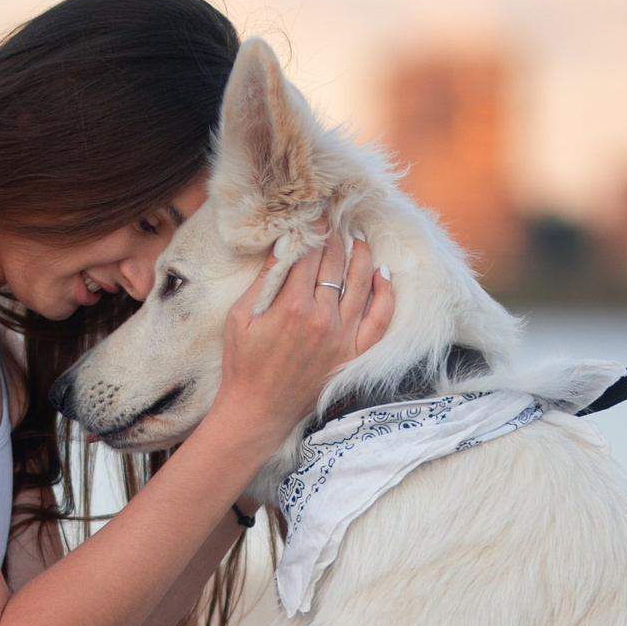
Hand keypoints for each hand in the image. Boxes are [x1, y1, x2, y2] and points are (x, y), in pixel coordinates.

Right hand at [213, 233, 394, 441]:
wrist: (258, 410)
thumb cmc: (242, 363)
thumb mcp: (241, 316)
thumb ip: (265, 279)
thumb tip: (283, 244)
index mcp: (292, 305)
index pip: (309, 253)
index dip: (312, 229)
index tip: (315, 214)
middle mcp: (322, 318)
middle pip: (335, 263)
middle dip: (335, 237)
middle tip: (335, 222)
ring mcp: (342, 337)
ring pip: (361, 283)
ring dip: (361, 255)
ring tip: (358, 239)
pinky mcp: (353, 354)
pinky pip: (380, 318)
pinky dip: (385, 293)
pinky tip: (383, 274)